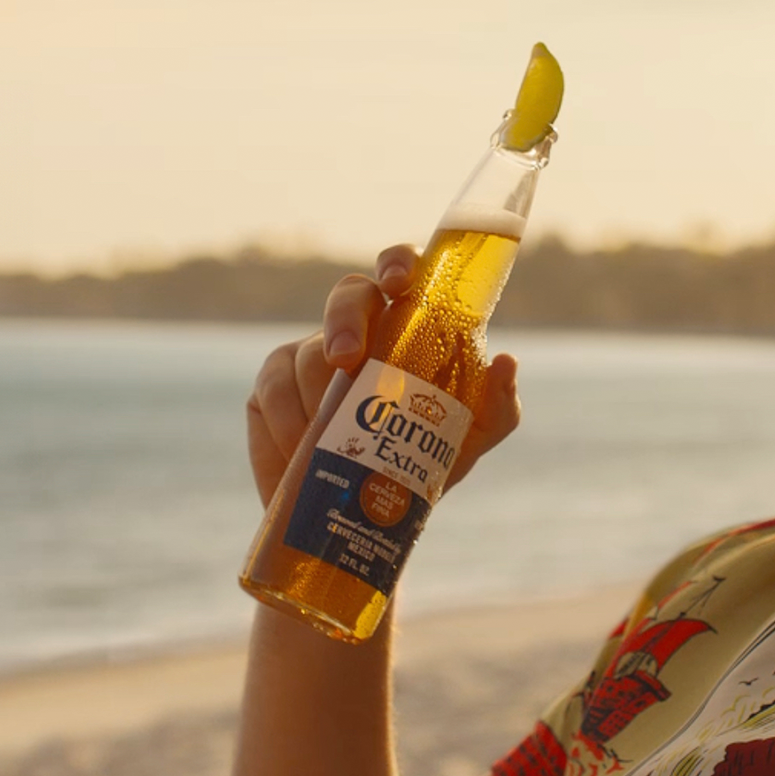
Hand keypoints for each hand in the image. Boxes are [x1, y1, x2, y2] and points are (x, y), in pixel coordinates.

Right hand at [245, 244, 521, 507]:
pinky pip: (270, 391)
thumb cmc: (428, 456)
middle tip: (349, 360)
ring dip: (319, 396)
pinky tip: (301, 449)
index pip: (400, 272)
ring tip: (333, 438)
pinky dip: (287, 423)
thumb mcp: (473, 436)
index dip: (397, 263)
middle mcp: (358, 330)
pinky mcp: (269, 389)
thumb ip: (497, 403)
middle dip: (345, 322)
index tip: (399, 282)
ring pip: (307, 353)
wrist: (371, 511)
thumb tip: (505, 361)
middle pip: (346, 296)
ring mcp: (308, 355)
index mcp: (407, 325)